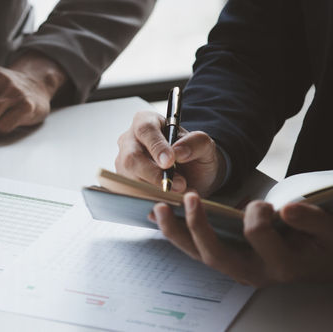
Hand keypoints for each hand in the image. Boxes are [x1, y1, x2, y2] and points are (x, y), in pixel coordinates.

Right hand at [115, 111, 224, 193]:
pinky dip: (150, 197)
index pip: (145, 130)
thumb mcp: (205, 145)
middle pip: (131, 157)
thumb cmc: (195, 155)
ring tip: (178, 190)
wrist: (193, 174)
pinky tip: (166, 197)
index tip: (170, 162)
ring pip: (129, 178)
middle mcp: (130, 140)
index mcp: (146, 121)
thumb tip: (178, 152)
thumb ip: (196, 143)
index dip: (156, 146)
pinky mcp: (123, 181)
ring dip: (154, 188)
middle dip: (154, 174)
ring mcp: (123, 162)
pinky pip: (130, 192)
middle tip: (178, 184)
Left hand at [153, 193, 332, 286]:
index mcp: (282, 264)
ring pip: (200, 255)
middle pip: (216, 254)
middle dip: (199, 226)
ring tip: (158, 208)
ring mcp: (238, 270)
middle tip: (189, 198)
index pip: (257, 236)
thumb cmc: (324, 245)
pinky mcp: (228, 263)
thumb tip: (286, 208)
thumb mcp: (329, 230)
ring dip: (177, 232)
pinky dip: (180, 234)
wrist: (321, 263)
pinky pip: (198, 252)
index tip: (265, 203)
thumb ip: (310, 220)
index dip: (256, 215)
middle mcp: (254, 273)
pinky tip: (163, 217)